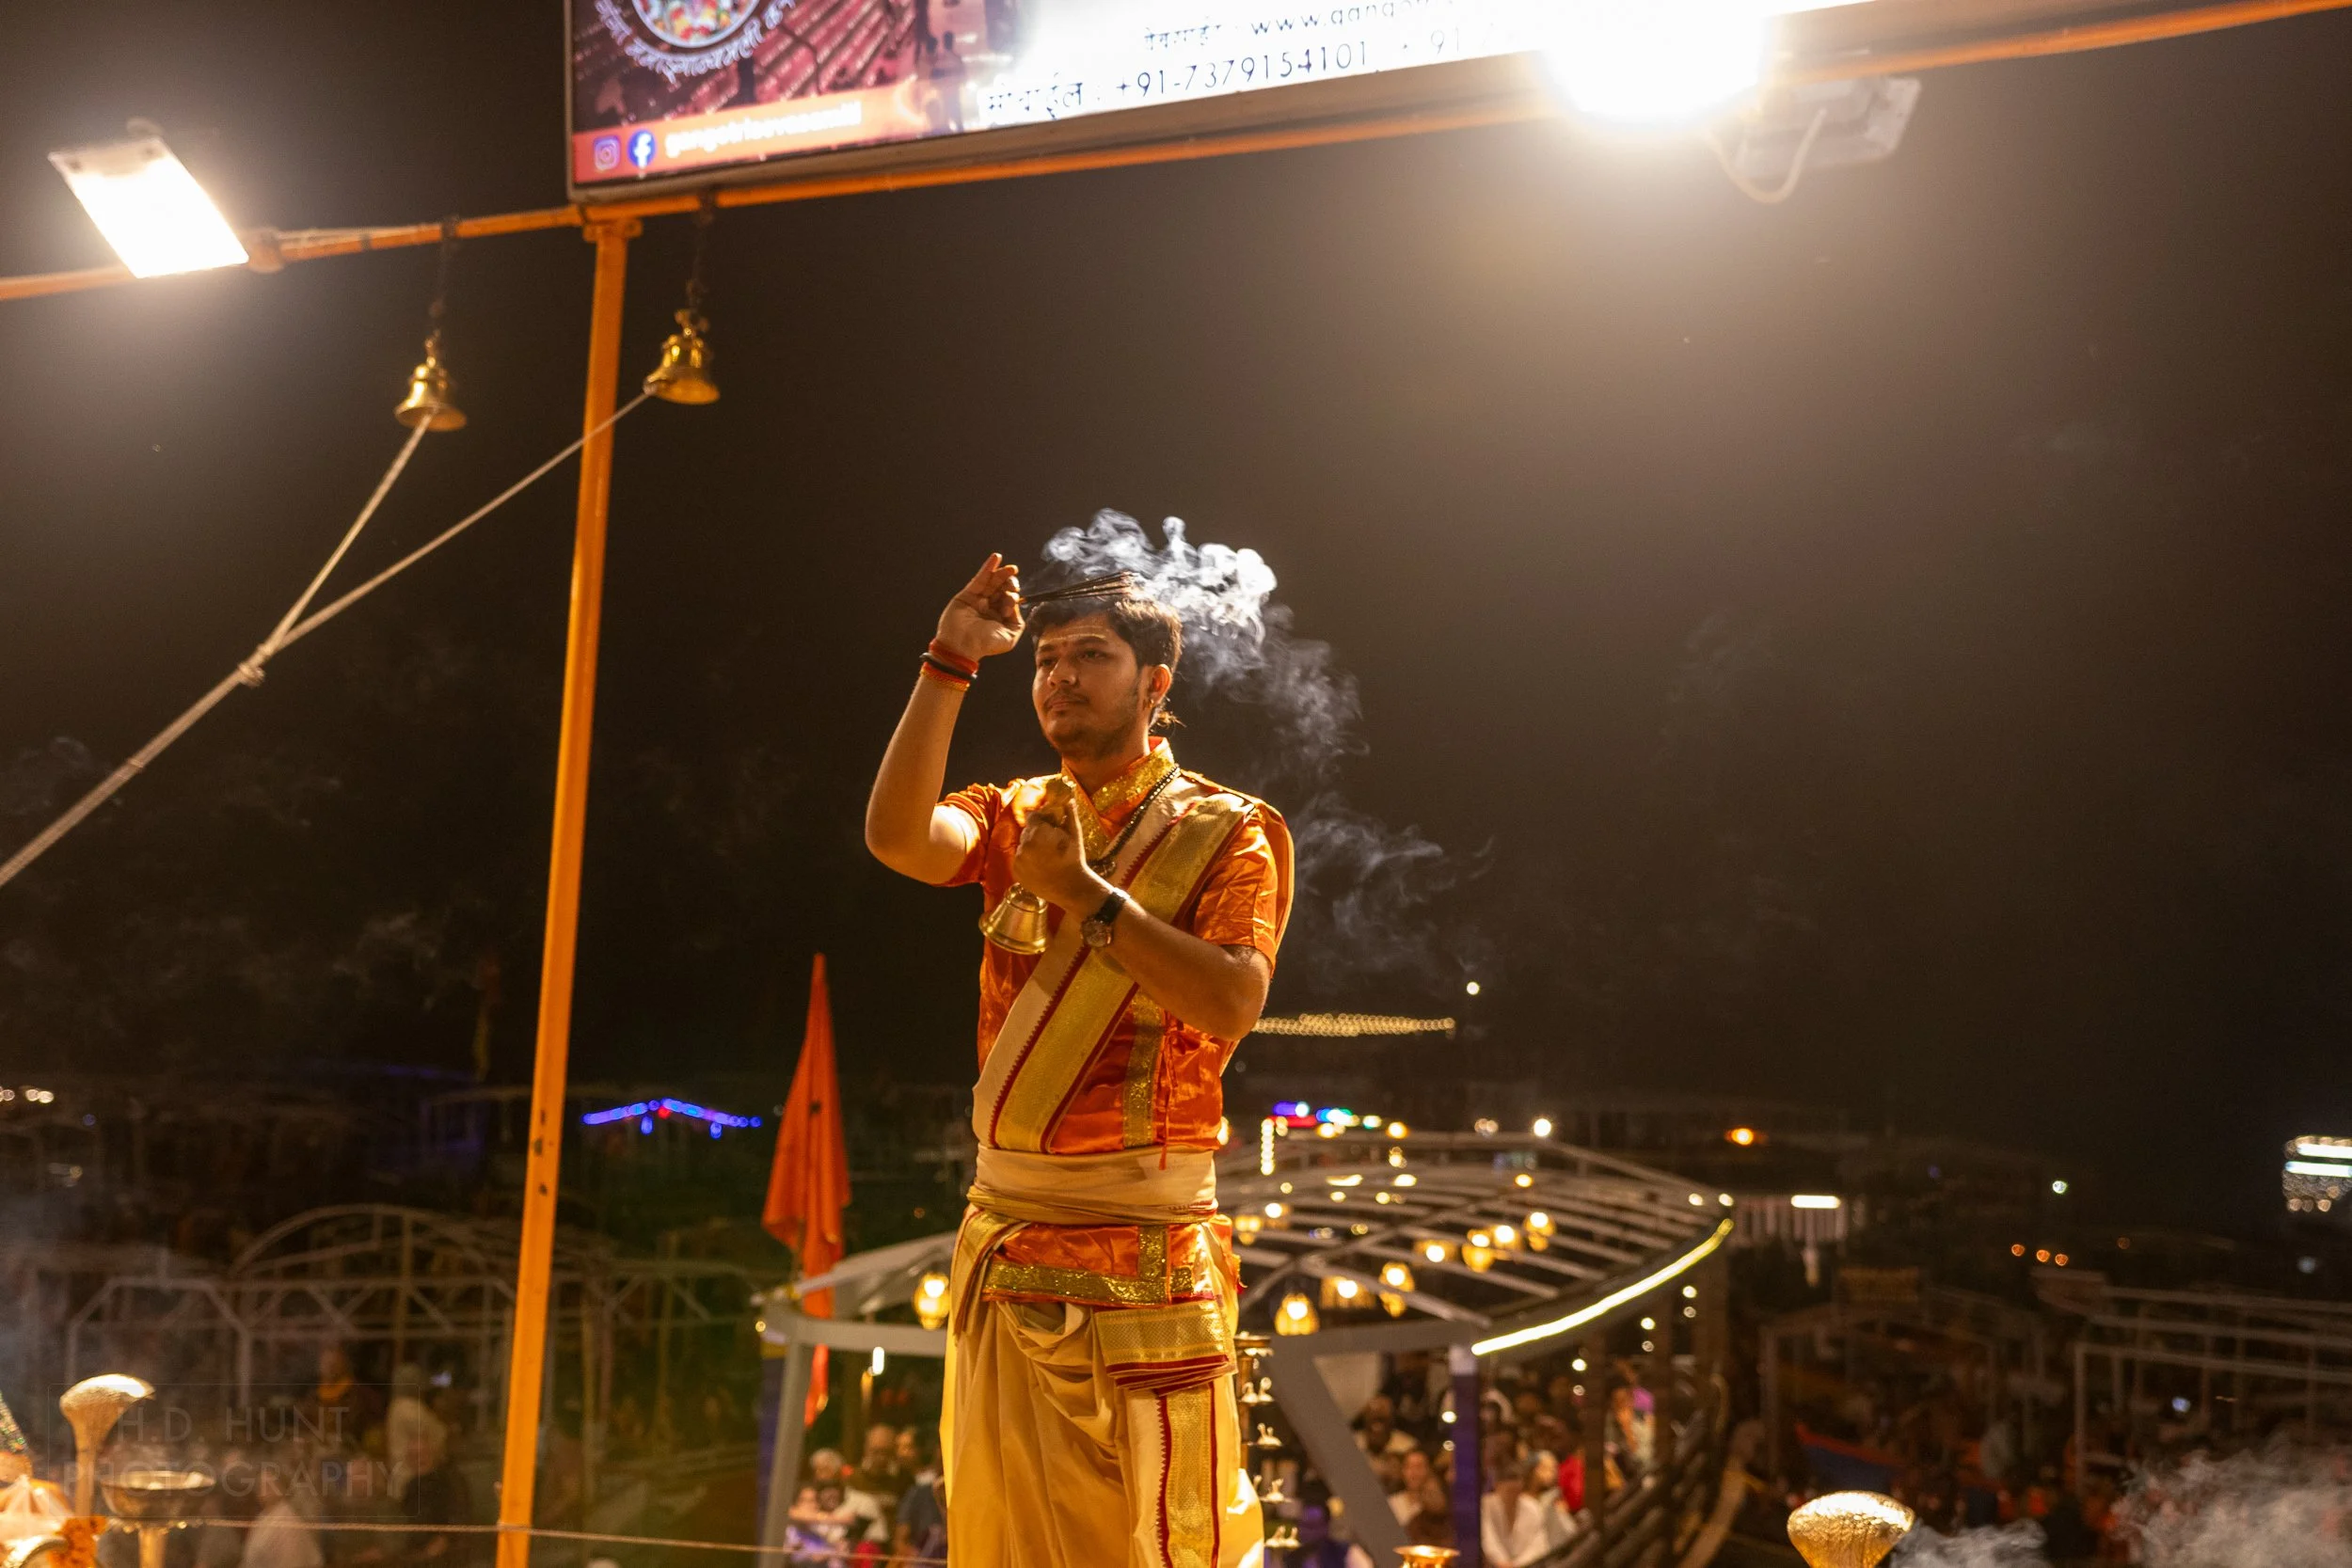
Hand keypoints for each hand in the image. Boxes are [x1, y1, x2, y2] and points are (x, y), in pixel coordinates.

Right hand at [936, 553, 1023, 662]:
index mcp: (1000, 618)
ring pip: (992, 583)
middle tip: (1012, 584)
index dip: (1013, 598)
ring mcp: (978, 600)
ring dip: (1002, 573)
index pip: (1010, 600)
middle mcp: (990, 608)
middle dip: (1010, 584)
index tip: (1010, 603)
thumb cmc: (985, 645)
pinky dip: (988, 568)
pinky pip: (980, 579)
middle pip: (1002, 589)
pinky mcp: (967, 595)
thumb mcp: (1009, 637)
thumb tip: (1015, 605)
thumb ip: (1017, 621)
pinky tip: (996, 558)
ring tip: (1011, 568)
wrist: (961, 646)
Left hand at [1012, 781, 1107, 913]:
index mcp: (1038, 832)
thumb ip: (1069, 814)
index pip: (1032, 816)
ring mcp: (1018, 859)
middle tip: (1050, 842)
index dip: (1040, 819)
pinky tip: (1040, 865)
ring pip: (1023, 845)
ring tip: (1046, 856)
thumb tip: (1068, 798)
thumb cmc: (1075, 859)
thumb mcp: (1075, 834)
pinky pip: (1020, 859)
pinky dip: (1027, 860)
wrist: (1071, 888)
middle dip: (1037, 833)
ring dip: (1031, 846)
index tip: (1048, 825)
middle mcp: (1024, 844)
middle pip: (1027, 831)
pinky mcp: (1016, 871)